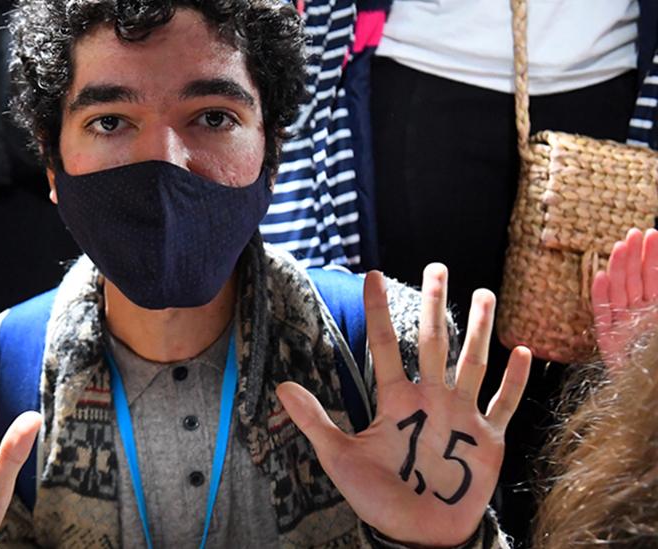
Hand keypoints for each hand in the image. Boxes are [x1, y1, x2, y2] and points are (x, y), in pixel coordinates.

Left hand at [277, 266, 530, 546]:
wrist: (416, 535)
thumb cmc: (377, 499)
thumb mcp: (339, 457)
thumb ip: (314, 421)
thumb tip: (280, 387)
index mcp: (396, 401)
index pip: (386, 345)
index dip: (379, 311)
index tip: (370, 275)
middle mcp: (430, 399)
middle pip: (435, 341)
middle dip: (436, 304)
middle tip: (438, 267)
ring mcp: (461, 416)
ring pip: (472, 362)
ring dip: (480, 329)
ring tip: (485, 293)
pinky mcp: (487, 439)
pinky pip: (505, 404)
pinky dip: (515, 381)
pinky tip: (524, 351)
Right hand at [591, 228, 657, 369]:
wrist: (651, 395)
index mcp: (656, 312)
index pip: (655, 279)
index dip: (654, 258)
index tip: (653, 234)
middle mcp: (640, 316)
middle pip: (636, 281)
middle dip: (635, 256)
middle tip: (634, 232)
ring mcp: (623, 327)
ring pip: (620, 292)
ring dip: (619, 268)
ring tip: (620, 246)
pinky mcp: (608, 341)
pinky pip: (603, 315)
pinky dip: (601, 297)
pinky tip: (601, 278)